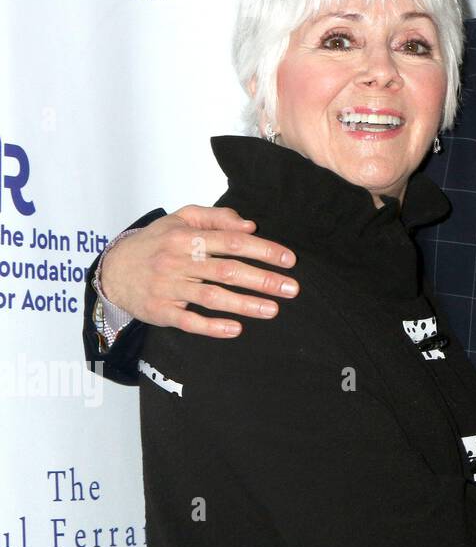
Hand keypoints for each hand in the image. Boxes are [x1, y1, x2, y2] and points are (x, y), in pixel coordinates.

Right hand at [99, 206, 297, 337]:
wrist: (112, 269)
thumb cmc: (155, 242)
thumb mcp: (182, 218)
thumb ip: (217, 217)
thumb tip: (250, 226)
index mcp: (187, 237)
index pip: (232, 242)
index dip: (263, 250)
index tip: (289, 260)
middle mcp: (178, 261)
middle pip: (227, 271)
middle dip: (263, 280)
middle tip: (291, 288)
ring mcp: (168, 288)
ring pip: (211, 297)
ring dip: (245, 304)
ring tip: (273, 309)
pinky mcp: (160, 311)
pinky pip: (188, 321)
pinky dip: (212, 327)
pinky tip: (236, 329)